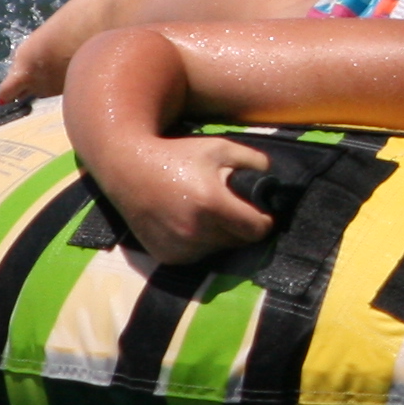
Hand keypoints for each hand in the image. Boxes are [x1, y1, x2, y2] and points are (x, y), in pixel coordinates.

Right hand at [106, 132, 279, 266]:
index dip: (264, 221)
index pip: (256, 230)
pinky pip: (197, 256)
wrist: (128, 168)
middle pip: (239, 241)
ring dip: (220, 236)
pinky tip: (189, 223)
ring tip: (208, 214)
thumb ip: (254, 161)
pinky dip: (199, 244)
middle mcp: (195, 231)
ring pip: (218, 250)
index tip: (262, 212)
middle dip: (242, 226)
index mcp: (212, 204)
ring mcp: (179, 247)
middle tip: (232, 209)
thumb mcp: (220, 148)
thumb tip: (274, 181)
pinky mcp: (167, 256)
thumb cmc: (178, 155)